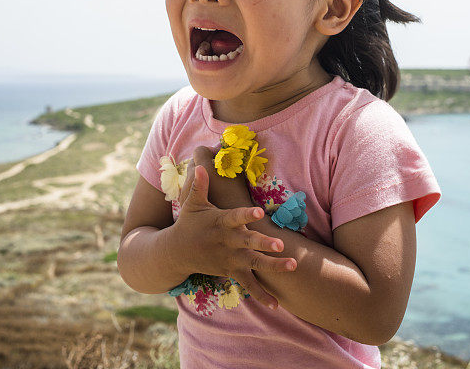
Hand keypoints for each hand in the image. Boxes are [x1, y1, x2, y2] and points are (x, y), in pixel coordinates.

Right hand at [173, 163, 295, 308]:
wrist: (175, 253)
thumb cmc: (188, 224)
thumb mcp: (192, 204)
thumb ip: (200, 186)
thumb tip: (201, 166)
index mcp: (220, 223)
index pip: (235, 217)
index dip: (247, 215)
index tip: (260, 212)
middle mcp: (227, 242)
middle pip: (248, 243)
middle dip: (264, 244)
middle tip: (281, 244)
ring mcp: (230, 258)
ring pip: (254, 264)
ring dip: (274, 266)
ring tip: (293, 266)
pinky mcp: (231, 271)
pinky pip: (248, 285)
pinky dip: (261, 295)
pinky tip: (277, 304)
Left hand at [187, 145, 253, 209]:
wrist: (231, 227)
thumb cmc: (237, 198)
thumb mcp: (235, 175)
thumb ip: (229, 158)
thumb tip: (224, 149)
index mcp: (203, 169)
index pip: (200, 150)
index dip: (210, 151)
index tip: (220, 157)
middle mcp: (190, 179)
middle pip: (193, 162)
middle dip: (205, 162)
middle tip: (217, 167)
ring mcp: (185, 192)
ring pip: (190, 176)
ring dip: (200, 175)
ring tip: (214, 180)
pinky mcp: (184, 203)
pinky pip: (189, 187)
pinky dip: (197, 186)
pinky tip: (209, 192)